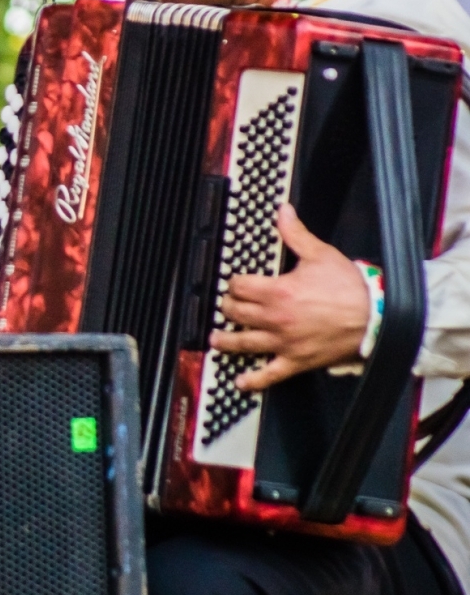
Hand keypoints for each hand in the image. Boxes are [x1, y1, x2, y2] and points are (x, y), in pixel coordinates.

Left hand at [210, 204, 370, 391]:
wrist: (378, 317)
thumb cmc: (351, 288)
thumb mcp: (320, 255)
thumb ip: (295, 234)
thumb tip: (283, 211)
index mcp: (278, 291)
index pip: (239, 286)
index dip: (234, 283)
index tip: (234, 283)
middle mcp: (275, 319)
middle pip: (237, 313)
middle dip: (229, 308)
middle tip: (226, 307)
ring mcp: (284, 342)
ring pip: (245, 343)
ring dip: (227, 340)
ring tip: (216, 339)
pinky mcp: (297, 361)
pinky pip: (270, 374)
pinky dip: (253, 380)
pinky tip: (240, 383)